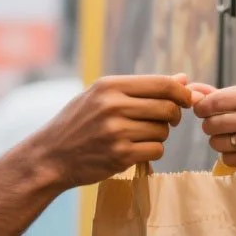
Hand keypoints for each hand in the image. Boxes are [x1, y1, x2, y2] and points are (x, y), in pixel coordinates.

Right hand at [26, 75, 193, 188]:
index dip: (182, 93)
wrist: (49, 156)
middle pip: (168, 108)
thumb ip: (141, 88)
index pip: (163, 84)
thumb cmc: (77, 123)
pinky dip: (151, 151)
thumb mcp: (101, 97)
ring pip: (163, 131)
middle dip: (173, 116)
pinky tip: (135, 149)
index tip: (186, 100)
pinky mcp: (120, 155)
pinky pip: (156, 150)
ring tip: (138, 136)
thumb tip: (183, 78)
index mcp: (109, 86)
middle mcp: (113, 106)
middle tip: (165, 121)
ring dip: (158, 135)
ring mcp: (116, 131)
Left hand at [191, 81, 235, 169]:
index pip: (216, 101)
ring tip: (229, 135)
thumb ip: (233, 93)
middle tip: (217, 123)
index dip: (202, 106)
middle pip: (214, 124)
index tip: (202, 109)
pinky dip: (228, 154)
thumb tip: (195, 91)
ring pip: (219, 143)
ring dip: (218, 140)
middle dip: (209, 124)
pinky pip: (231, 159)